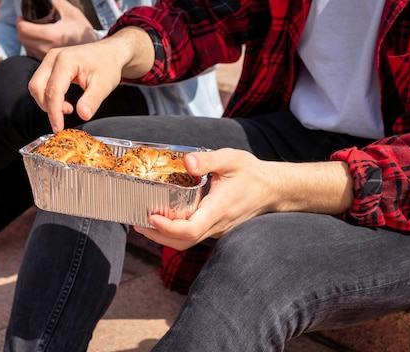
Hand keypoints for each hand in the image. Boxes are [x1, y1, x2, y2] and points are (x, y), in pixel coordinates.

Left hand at [17, 0, 96, 59]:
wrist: (93, 54)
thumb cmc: (83, 34)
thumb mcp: (72, 13)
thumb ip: (56, 2)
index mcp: (51, 35)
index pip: (24, 29)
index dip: (21, 21)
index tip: (24, 16)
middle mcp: (46, 49)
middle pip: (22, 38)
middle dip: (22, 28)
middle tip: (28, 22)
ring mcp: (45, 58)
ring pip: (25, 46)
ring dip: (26, 37)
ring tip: (37, 31)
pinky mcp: (46, 64)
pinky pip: (31, 53)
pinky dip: (32, 46)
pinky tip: (41, 40)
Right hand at [28, 27, 154, 131]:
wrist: (109, 52)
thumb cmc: (107, 65)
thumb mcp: (104, 85)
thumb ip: (92, 100)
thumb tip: (83, 115)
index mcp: (66, 60)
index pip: (53, 90)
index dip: (54, 112)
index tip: (58, 128)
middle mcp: (53, 57)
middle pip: (37, 87)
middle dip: (48, 107)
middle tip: (68, 114)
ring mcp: (49, 59)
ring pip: (36, 86)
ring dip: (47, 102)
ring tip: (68, 107)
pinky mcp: (49, 64)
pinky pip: (40, 83)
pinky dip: (48, 96)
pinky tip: (64, 102)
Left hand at [134, 149, 354, 249]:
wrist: (273, 189)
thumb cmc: (252, 173)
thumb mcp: (232, 159)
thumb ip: (209, 159)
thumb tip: (187, 162)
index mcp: (219, 209)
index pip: (191, 229)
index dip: (169, 228)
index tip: (151, 217)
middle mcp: (217, 224)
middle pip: (183, 241)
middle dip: (157, 236)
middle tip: (136, 223)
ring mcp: (216, 229)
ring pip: (187, 241)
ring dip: (163, 236)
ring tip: (142, 223)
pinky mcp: (215, 227)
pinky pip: (193, 235)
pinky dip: (174, 232)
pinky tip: (161, 219)